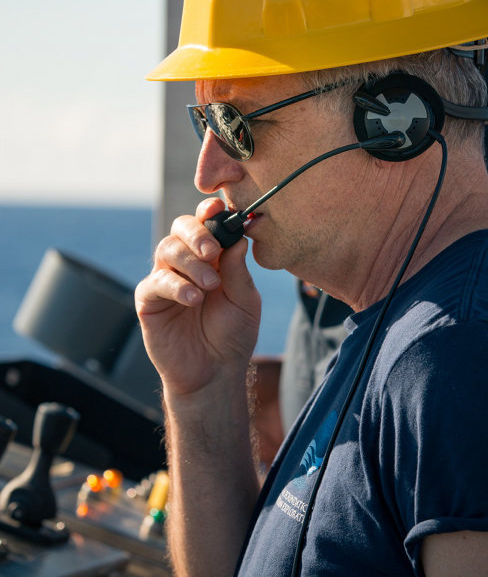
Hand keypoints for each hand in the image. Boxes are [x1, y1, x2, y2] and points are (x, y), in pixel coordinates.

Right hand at [135, 197, 261, 397]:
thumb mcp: (245, 300)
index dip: (209, 212)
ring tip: (210, 285)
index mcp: (212, 256)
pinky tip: (193, 299)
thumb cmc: (233, 334)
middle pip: (181, 228)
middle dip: (197, 233)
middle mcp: (186, 262)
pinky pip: (155, 282)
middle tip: (212, 251)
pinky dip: (176, 286)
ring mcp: (166, 279)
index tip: (218, 208)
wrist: (215, 372)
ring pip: (167, 249)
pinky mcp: (149, 300)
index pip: (206, 224)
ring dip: (190, 263)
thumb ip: (238, 270)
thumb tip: (237, 237)